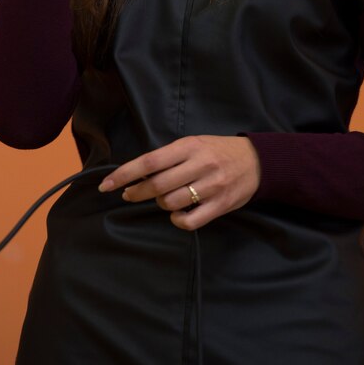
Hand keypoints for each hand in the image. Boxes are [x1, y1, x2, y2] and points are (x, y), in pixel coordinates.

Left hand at [98, 135, 261, 230]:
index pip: (150, 161)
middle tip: (129, 195)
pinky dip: (177, 220)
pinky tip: (177, 214)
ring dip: (160, 204)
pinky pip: (190, 220)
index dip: (125, 174)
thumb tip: (138, 174)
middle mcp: (200, 164)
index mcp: (190, 146)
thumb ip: (169, 157)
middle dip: (137, 192)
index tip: (106, 184)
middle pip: (158, 185)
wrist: (257, 161)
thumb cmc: (217, 151)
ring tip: (163, 199)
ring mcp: (212, 186)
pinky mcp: (221, 205)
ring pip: (172, 202)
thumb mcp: (194, 144)